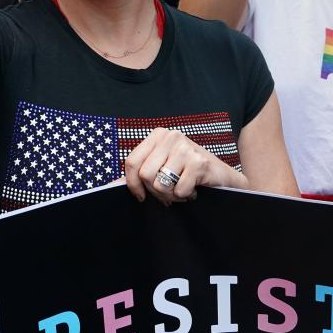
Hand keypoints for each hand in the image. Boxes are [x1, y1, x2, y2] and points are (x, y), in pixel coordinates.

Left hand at [123, 128, 243, 204]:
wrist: (224, 179)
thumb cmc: (189, 174)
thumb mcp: (161, 168)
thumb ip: (137, 175)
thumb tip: (109, 185)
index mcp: (158, 135)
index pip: (131, 162)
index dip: (133, 185)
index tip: (142, 195)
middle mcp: (171, 136)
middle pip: (144, 175)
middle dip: (155, 192)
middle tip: (170, 192)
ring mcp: (186, 147)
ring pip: (160, 184)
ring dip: (171, 196)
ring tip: (182, 189)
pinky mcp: (199, 162)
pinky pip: (178, 191)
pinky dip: (185, 197)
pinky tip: (194, 189)